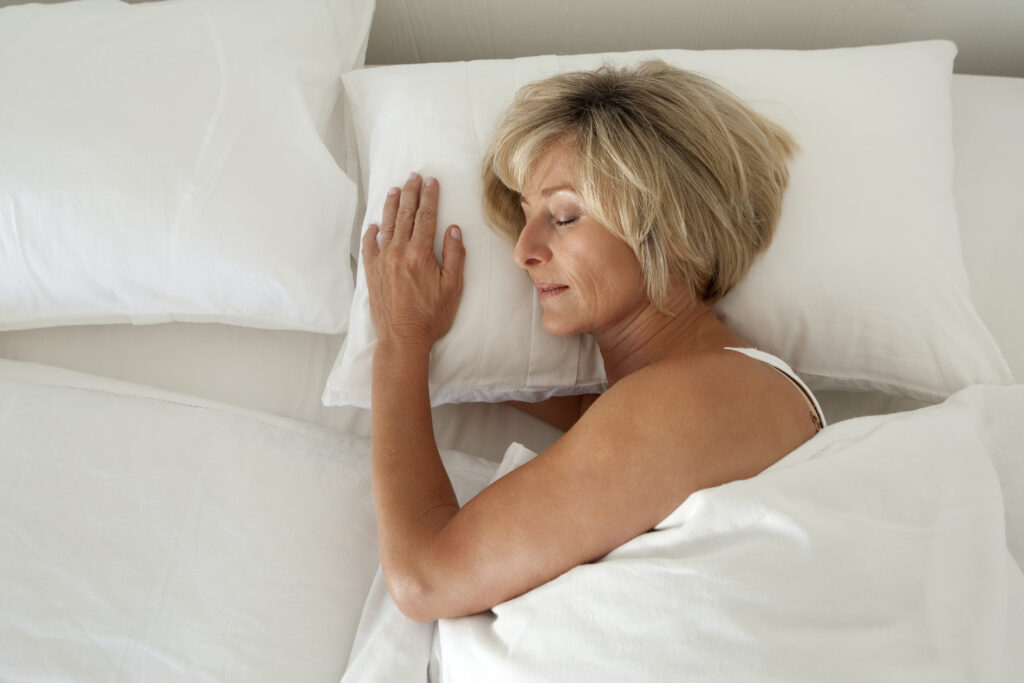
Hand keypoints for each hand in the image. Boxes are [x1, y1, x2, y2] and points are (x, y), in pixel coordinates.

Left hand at [361, 173, 465, 351]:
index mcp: (420, 254)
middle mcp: (398, 252)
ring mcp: (382, 262)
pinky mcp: (372, 273)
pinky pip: (369, 246)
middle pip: (404, 215)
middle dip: (410, 193)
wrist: (402, 339)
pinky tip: (374, 225)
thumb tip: (452, 230)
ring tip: (395, 190)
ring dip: (391, 206)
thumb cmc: (431, 317)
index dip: (430, 197)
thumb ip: (454, 256)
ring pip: (386, 226)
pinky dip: (372, 233)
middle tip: (413, 176)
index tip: (431, 182)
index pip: (426, 217)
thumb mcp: (453, 288)